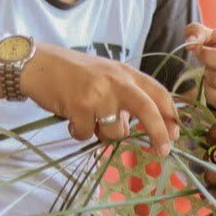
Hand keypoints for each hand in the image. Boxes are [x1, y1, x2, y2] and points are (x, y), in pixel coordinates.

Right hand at [26, 47, 179, 155]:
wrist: (39, 64)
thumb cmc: (74, 74)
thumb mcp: (107, 77)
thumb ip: (125, 98)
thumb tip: (136, 130)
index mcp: (127, 73)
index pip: (158, 92)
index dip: (170, 114)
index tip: (176, 132)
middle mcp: (117, 81)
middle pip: (147, 109)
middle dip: (159, 132)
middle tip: (164, 151)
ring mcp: (99, 93)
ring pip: (114, 131)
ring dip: (103, 134)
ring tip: (88, 119)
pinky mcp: (80, 106)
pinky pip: (88, 134)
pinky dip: (79, 132)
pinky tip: (70, 118)